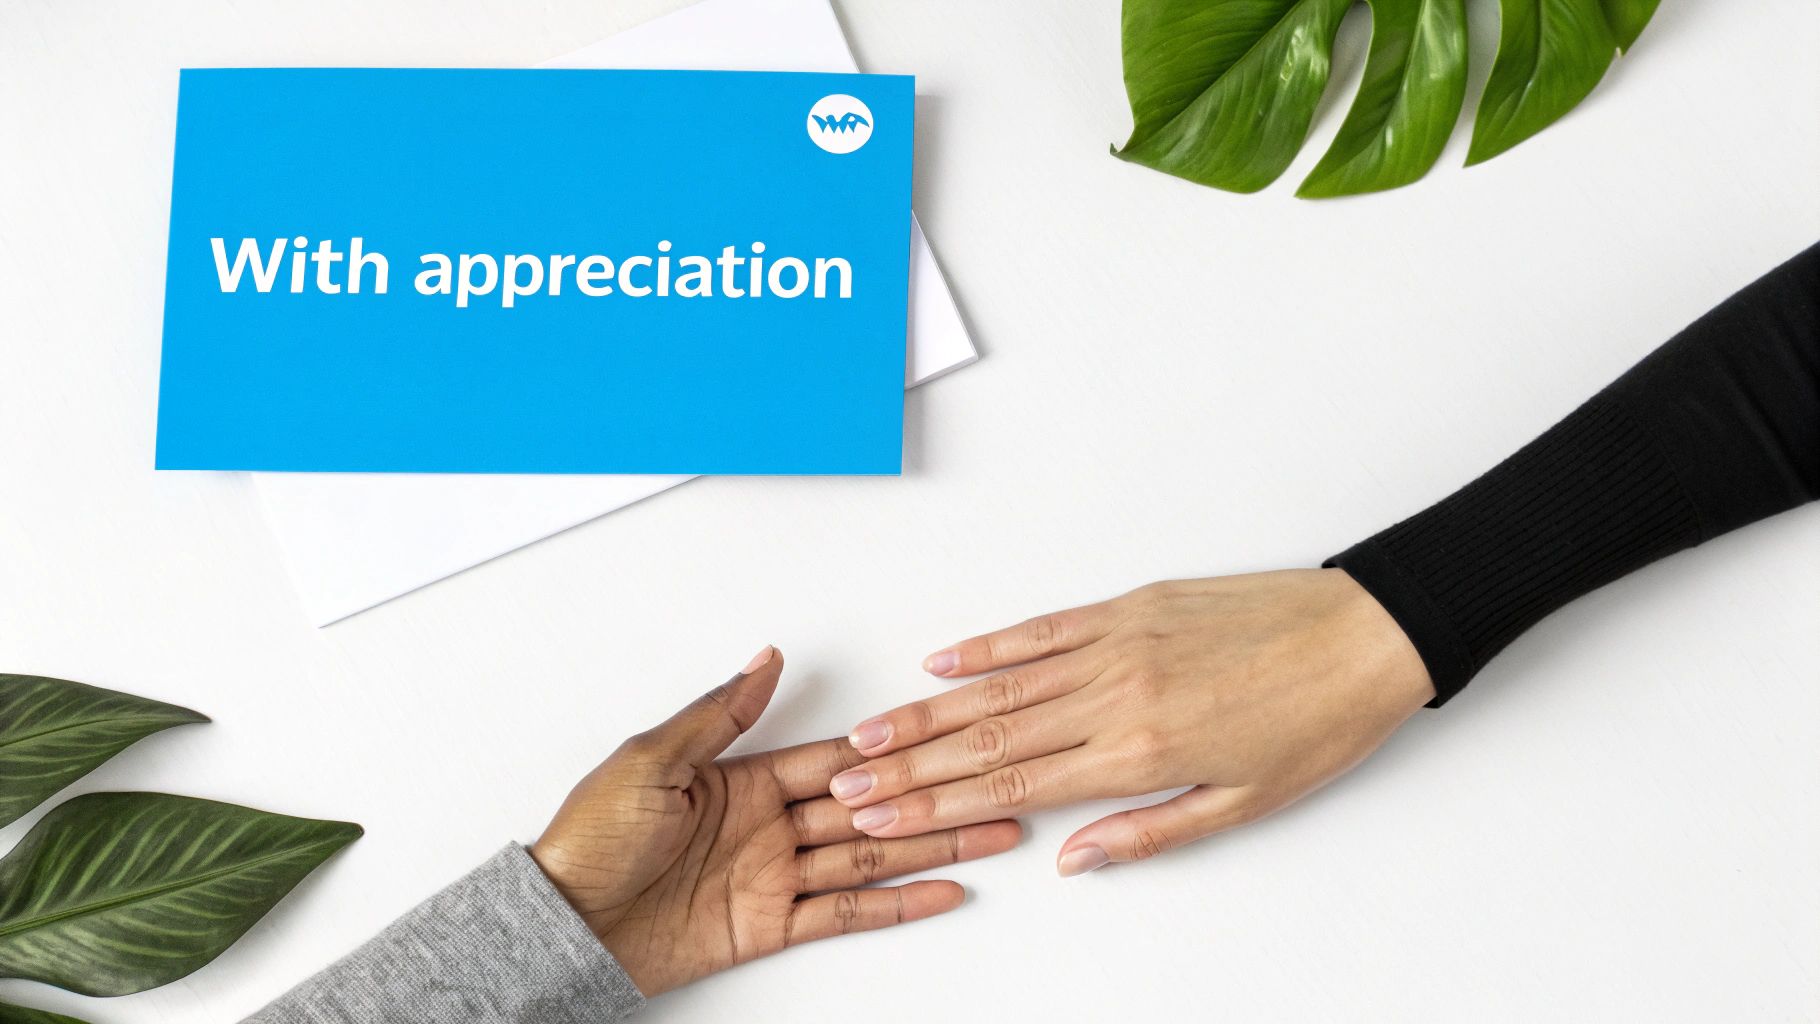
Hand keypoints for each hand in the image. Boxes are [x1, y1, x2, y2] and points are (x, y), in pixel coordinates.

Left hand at [529, 646, 1020, 995]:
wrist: (564, 922)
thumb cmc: (591, 838)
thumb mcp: (652, 759)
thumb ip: (720, 716)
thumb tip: (763, 660)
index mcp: (742, 779)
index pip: (834, 758)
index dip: (890, 750)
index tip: (941, 734)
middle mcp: (767, 825)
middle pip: (869, 805)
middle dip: (932, 795)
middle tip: (993, 785)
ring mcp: (773, 876)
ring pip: (873, 855)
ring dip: (934, 845)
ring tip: (993, 832)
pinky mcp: (769, 925)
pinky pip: (846, 911)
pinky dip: (897, 903)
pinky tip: (943, 889)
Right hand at [829, 570, 1432, 874]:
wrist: (1367, 635)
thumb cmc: (1316, 725)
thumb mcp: (1241, 805)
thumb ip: (1146, 833)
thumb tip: (1071, 861)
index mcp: (1140, 752)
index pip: (1015, 786)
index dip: (939, 805)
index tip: (885, 817)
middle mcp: (1114, 694)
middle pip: (990, 737)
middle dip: (912, 766)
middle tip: (850, 782)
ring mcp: (1118, 642)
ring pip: (1002, 683)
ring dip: (929, 710)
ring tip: (874, 731)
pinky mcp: (1132, 605)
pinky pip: (1044, 626)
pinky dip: (990, 643)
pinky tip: (945, 658)